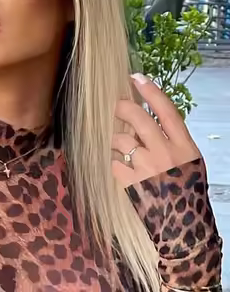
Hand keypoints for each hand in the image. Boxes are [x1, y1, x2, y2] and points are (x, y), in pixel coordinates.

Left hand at [112, 73, 200, 187]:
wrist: (183, 225)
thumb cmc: (186, 188)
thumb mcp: (189, 160)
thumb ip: (171, 138)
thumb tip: (145, 116)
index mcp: (185, 146)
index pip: (166, 110)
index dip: (150, 91)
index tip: (136, 77)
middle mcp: (166, 153)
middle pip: (138, 117)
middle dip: (122, 107)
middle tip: (116, 106)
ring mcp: (146, 168)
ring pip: (120, 138)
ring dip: (116, 139)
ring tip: (121, 147)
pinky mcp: (130, 181)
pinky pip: (113, 159)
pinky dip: (113, 159)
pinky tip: (120, 165)